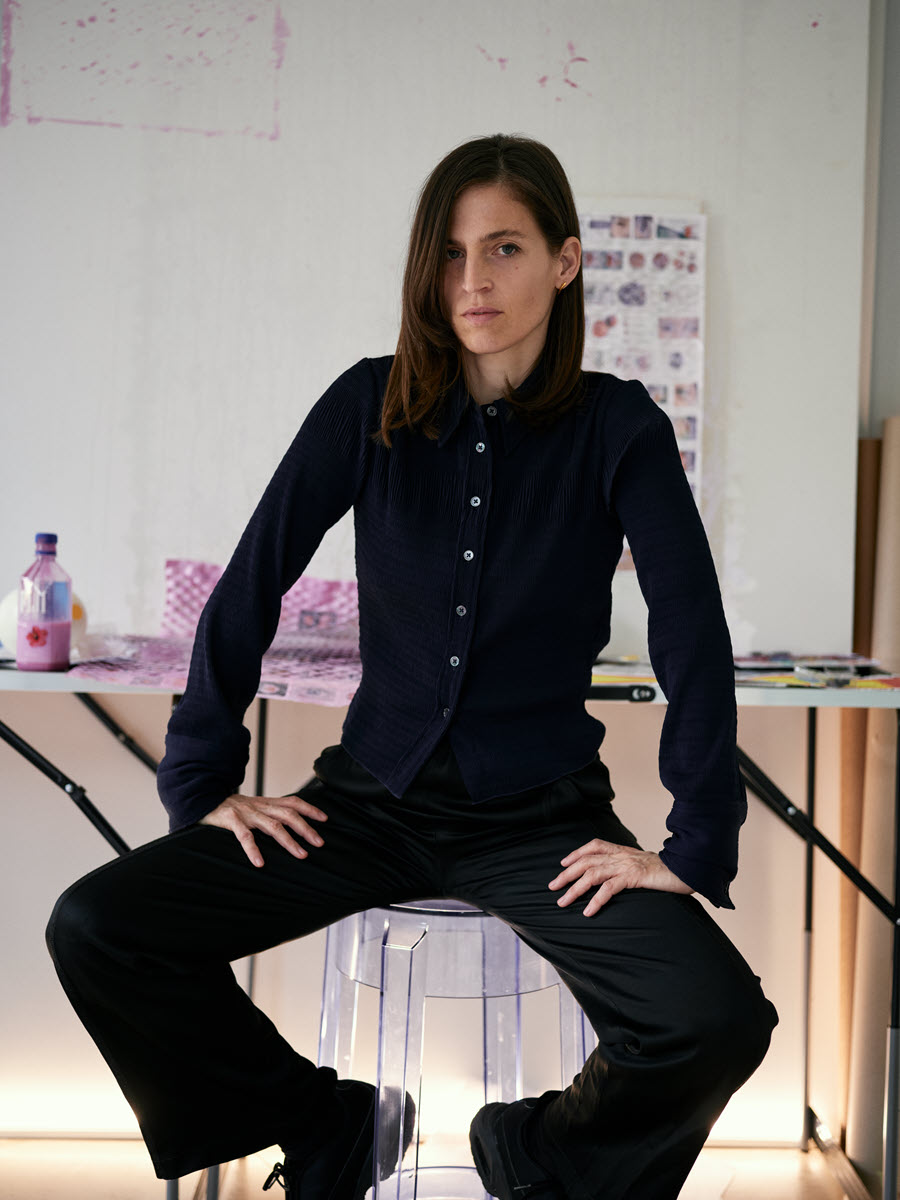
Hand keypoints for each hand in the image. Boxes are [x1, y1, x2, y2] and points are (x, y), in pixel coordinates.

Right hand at [199, 793, 327, 867]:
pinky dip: (253, 849)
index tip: (324, 819)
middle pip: (289, 814)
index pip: (292, 802)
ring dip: (289, 840)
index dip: (309, 809)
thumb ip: (267, 815)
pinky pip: (244, 836)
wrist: (200, 797)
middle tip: (319, 842)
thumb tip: (286, 828)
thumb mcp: (251, 808)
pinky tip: (260, 862)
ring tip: (301, 854)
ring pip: (273, 825)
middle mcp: (259, 806)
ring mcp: (246, 813)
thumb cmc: (229, 808)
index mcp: (265, 803)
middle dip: (306, 828)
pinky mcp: (231, 820)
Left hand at [548, 839, 692, 916]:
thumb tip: (618, 877)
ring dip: (575, 889)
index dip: (577, 853)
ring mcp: (627, 865)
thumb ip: (630, 868)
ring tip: (563, 902)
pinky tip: (588, 911)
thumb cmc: (669, 872)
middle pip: (587, 861)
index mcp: (624, 851)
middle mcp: (622, 855)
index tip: (563, 863)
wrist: (689, 869)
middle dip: (567, 874)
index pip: (594, 845)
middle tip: (552, 887)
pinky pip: (609, 888)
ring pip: (593, 874)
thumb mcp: (645, 866)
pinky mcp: (635, 877)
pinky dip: (596, 900)